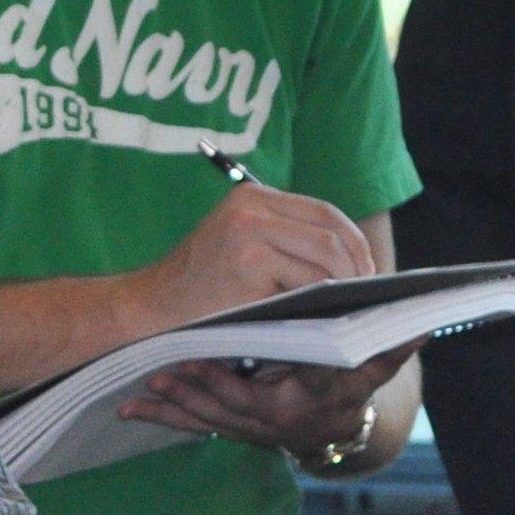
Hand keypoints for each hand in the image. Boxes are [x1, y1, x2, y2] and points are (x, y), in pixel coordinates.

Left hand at [118, 339, 419, 453]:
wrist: (328, 431)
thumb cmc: (345, 392)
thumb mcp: (367, 375)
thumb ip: (386, 353)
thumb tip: (421, 330)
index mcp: (303, 405)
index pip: (270, 394)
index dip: (239, 379)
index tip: (207, 359)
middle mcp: (272, 423)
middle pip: (228, 410)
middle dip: (196, 392)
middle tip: (166, 369)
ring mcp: (246, 429)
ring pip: (204, 420)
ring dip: (173, 406)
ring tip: (144, 384)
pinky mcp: (224, 427)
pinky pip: (188, 425)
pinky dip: (160, 417)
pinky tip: (128, 408)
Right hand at [123, 185, 374, 334]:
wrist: (146, 311)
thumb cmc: (196, 289)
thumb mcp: (238, 246)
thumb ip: (283, 240)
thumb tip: (352, 261)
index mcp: (251, 196)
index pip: (324, 211)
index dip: (354, 242)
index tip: (367, 270)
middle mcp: (251, 207)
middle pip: (331, 232)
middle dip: (357, 267)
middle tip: (365, 296)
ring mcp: (250, 234)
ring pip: (326, 258)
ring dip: (342, 289)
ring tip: (345, 310)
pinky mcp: (249, 264)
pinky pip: (306, 284)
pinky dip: (321, 303)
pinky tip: (320, 318)